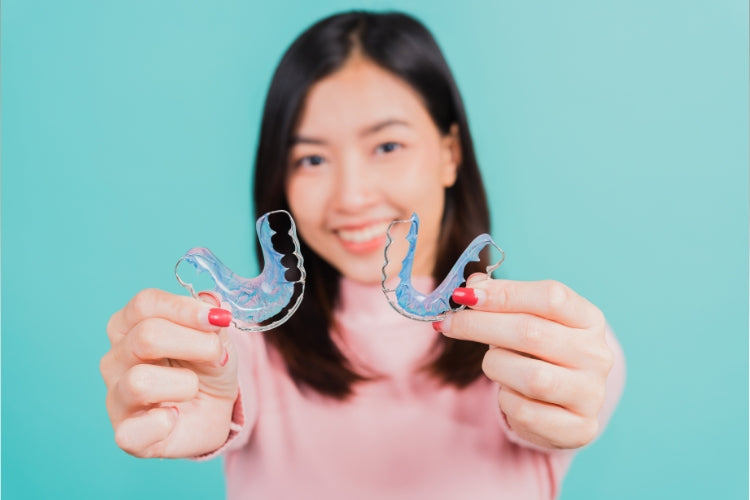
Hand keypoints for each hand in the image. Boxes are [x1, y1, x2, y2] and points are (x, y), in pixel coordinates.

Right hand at [100, 288, 238, 457]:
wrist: (214, 412)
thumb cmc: (206, 369)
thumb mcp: (217, 338)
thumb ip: (210, 320)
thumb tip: (212, 302)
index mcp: (131, 325)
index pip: (145, 303)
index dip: (184, 308)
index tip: (218, 319)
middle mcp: (116, 358)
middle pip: (145, 336)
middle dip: (195, 344)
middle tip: (218, 355)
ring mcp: (116, 397)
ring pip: (140, 382)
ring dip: (185, 384)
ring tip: (193, 389)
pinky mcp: (126, 434)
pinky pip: (133, 432)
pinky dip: (163, 424)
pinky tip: (175, 417)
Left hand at [436, 275, 613, 449]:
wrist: (561, 406)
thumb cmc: (538, 354)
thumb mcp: (526, 320)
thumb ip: (501, 299)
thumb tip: (472, 287)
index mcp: (589, 319)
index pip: (551, 297)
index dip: (505, 293)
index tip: (465, 295)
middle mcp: (596, 355)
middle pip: (532, 333)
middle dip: (480, 325)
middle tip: (448, 323)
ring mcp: (591, 393)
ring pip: (530, 376)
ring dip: (496, 365)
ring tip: (492, 363)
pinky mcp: (579, 428)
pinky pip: (525, 411)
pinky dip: (506, 400)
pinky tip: (508, 393)